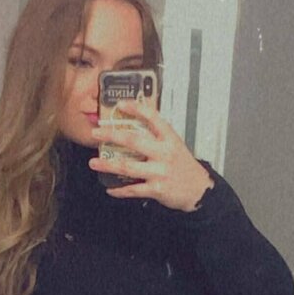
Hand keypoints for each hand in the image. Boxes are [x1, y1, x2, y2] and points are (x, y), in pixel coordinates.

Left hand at [89, 100, 213, 211]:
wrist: (199, 190)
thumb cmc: (184, 167)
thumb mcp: (175, 145)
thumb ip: (157, 136)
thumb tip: (134, 127)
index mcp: (169, 138)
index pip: (152, 117)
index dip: (136, 108)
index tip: (120, 104)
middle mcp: (164, 153)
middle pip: (133, 140)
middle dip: (111, 135)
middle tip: (96, 133)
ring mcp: (160, 171)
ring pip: (128, 166)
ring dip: (108, 164)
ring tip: (94, 163)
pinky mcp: (157, 189)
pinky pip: (133, 189)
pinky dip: (119, 190)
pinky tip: (110, 188)